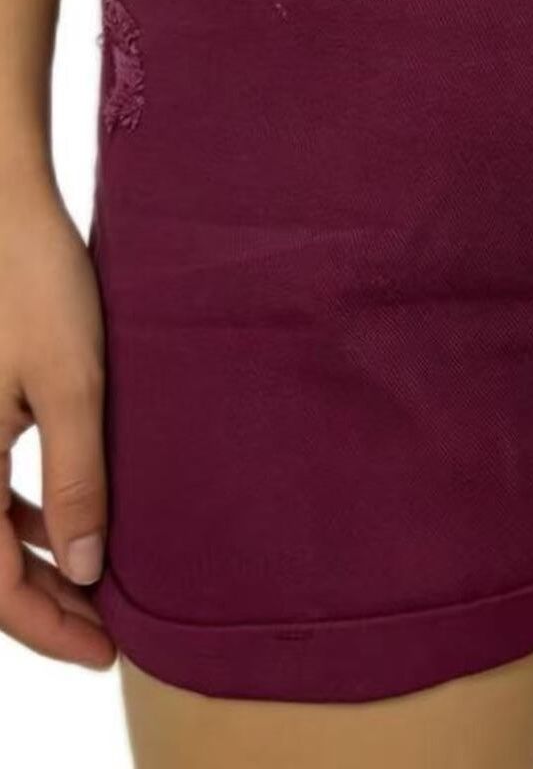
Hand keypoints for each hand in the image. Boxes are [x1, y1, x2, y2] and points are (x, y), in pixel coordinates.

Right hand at [0, 174, 114, 669]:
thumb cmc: (34, 282)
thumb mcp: (73, 382)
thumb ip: (79, 476)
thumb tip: (90, 566)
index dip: (49, 626)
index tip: (106, 650)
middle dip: (44, 604)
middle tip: (108, 631)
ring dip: (34, 561)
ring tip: (98, 583)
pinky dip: (23, 515)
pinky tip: (70, 520)